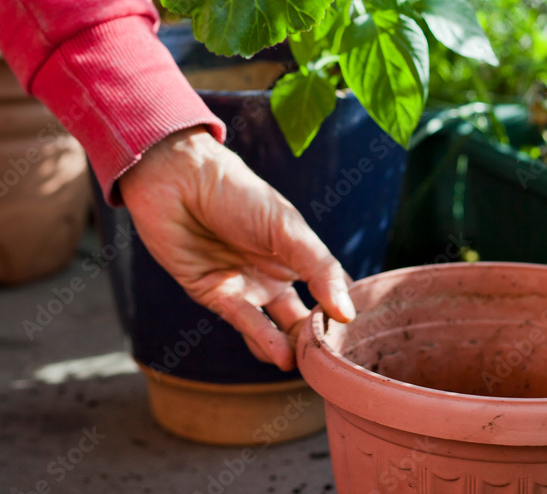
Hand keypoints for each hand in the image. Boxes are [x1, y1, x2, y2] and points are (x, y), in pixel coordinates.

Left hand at [119, 128, 355, 369]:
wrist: (180, 182)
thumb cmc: (238, 193)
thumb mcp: (287, 227)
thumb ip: (319, 268)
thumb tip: (348, 312)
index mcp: (297, 253)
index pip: (330, 289)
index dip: (346, 311)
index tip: (366, 337)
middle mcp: (274, 274)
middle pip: (304, 318)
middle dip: (318, 341)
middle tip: (334, 363)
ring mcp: (246, 287)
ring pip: (276, 329)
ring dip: (292, 348)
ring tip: (307, 365)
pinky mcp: (215, 296)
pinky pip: (244, 324)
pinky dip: (264, 342)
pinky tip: (283, 356)